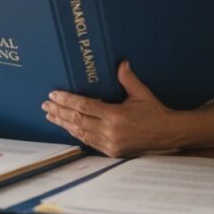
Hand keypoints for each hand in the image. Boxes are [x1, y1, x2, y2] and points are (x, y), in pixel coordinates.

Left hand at [42, 61, 180, 156]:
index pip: (84, 106)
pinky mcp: (111, 151)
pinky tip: (67, 127)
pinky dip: (76, 133)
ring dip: (63, 123)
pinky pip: (88, 142)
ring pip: (80, 132)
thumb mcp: (142, 94)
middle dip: (59, 111)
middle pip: (77, 120)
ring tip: (50, 116)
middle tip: (45, 105)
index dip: (67, 100)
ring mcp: (109, 143)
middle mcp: (110, 131)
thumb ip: (128, 78)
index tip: (54, 95)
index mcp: (116, 115)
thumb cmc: (155, 112)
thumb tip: (121, 62)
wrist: (167, 134)